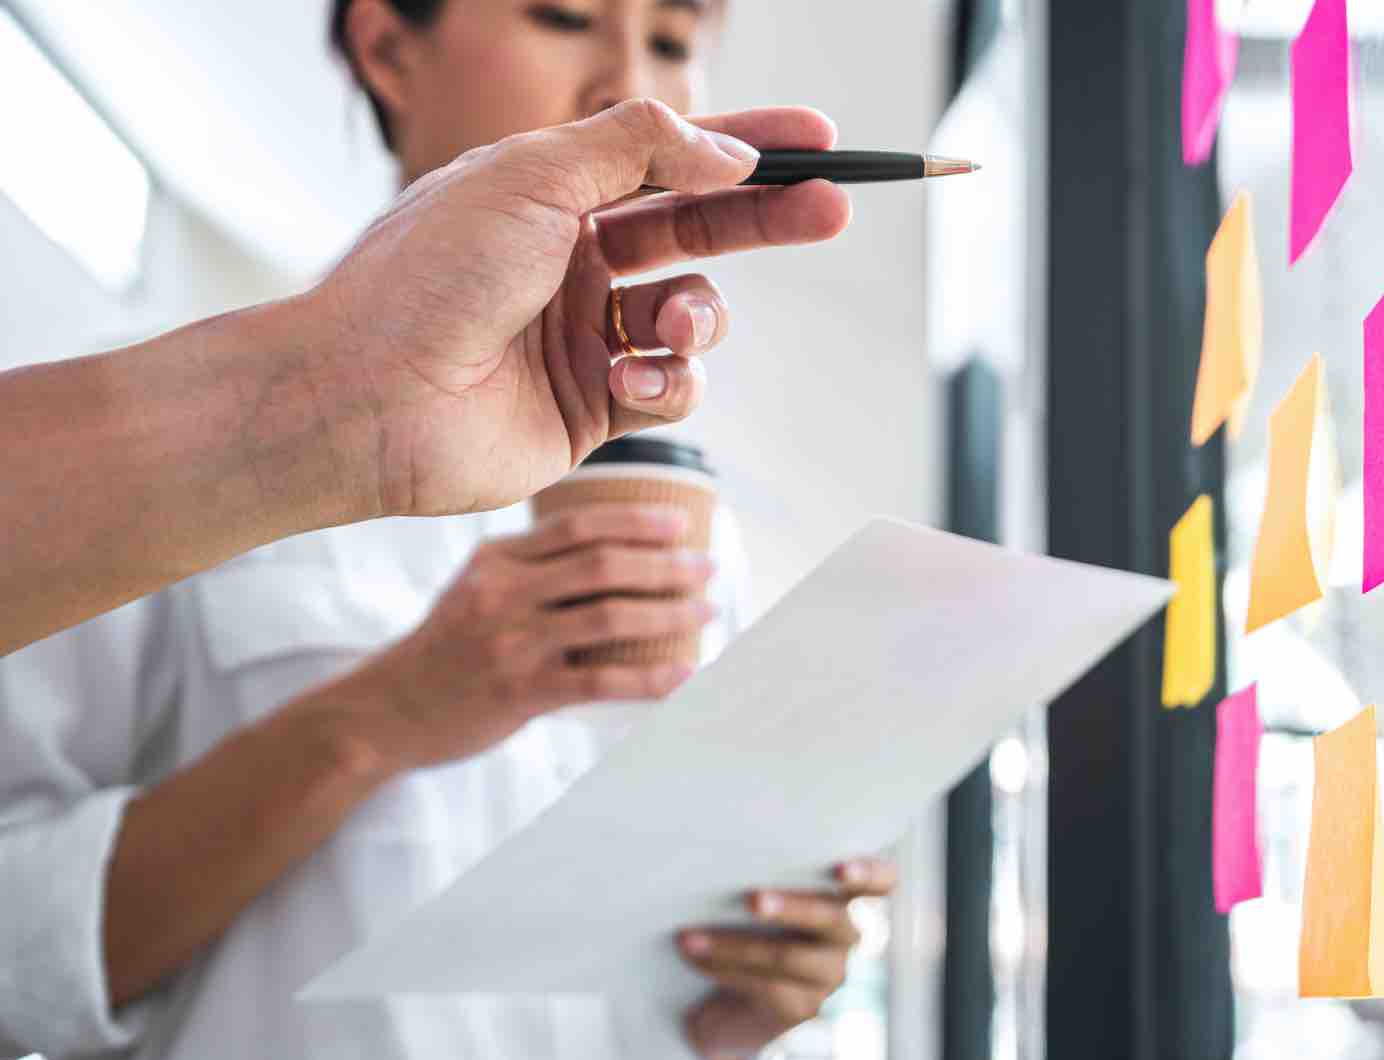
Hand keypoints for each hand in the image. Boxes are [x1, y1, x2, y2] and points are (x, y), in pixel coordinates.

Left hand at [310, 99, 849, 518]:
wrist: (367, 399)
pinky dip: (667, 383)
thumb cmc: (426, 278)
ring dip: (701, 319)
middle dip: (767, 221)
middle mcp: (573, 260)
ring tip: (673, 328)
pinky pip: (673, 389)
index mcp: (552, 193)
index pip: (671, 157)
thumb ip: (639, 148)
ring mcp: (585, 335)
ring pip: (695, 317)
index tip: (816, 141)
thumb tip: (726, 152)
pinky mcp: (593, 409)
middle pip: (702, 230)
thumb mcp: (532, 176)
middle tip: (831, 210)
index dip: (747, 146)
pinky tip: (627, 382)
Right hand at [334, 504, 711, 772]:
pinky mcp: (520, 693)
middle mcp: (502, 594)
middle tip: (707, 568)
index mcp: (496, 560)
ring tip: (705, 612)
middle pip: (603, 566)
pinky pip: (601, 683)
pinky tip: (684, 674)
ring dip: (668, 614)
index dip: (635, 520)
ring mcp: (511, 644)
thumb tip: (614, 553)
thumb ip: (530, 568)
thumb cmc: (445, 649)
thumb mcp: (474, 588)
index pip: (577, 526)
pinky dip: (651, 679)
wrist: (385, 711)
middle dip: (667, 565)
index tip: (679, 523)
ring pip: (610, 618)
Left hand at [679, 857, 900, 1059]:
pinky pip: (763, 984)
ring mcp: (829, 974)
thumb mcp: (760, 903)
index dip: (870, 873)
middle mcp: (845, 935)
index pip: (881, 881)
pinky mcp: (804, 1007)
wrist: (730, 1006)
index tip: (842, 869)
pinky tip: (693, 954)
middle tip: (753, 899)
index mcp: (842, 897)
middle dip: (792, 907)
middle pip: (830, 917)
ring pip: (787, 956)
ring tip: (691, 936)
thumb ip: (762, 881)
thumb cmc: (745, 929)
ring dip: (735, 944)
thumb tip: (717, 860)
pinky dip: (722, 966)